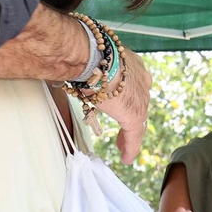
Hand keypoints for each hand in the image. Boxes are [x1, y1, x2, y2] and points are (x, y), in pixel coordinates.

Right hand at [97, 48, 149, 164]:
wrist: (94, 56)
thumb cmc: (86, 53)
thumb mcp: (92, 61)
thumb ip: (88, 69)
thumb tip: (70, 67)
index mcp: (131, 64)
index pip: (133, 84)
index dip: (128, 97)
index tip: (122, 105)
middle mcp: (140, 79)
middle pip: (138, 102)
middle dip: (131, 117)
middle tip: (125, 132)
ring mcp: (140, 96)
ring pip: (138, 119)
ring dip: (130, 134)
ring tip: (124, 148)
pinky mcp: (134, 113)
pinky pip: (135, 134)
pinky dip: (131, 147)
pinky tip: (127, 158)